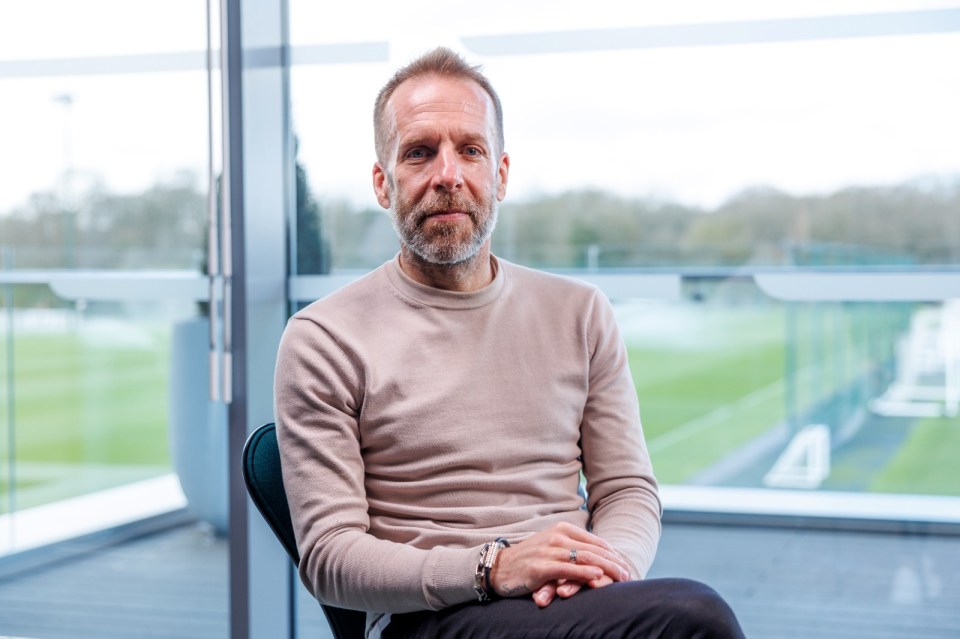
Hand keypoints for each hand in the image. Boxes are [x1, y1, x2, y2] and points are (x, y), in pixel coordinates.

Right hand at [488, 522, 630, 605]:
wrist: (498, 567)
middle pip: (593, 549)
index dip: (612, 553)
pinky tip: (597, 577)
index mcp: (561, 529)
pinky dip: (584, 573)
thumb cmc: (528, 559)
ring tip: (621, 576)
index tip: (624, 564)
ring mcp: (548, 551)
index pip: (594, 541)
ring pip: (584, 558)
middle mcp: (556, 537)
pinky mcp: (540, 567)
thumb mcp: (551, 547)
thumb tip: (598, 557)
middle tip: (628, 573)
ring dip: (605, 568)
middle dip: (613, 562)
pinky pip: (567, 569)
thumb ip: (572, 548)